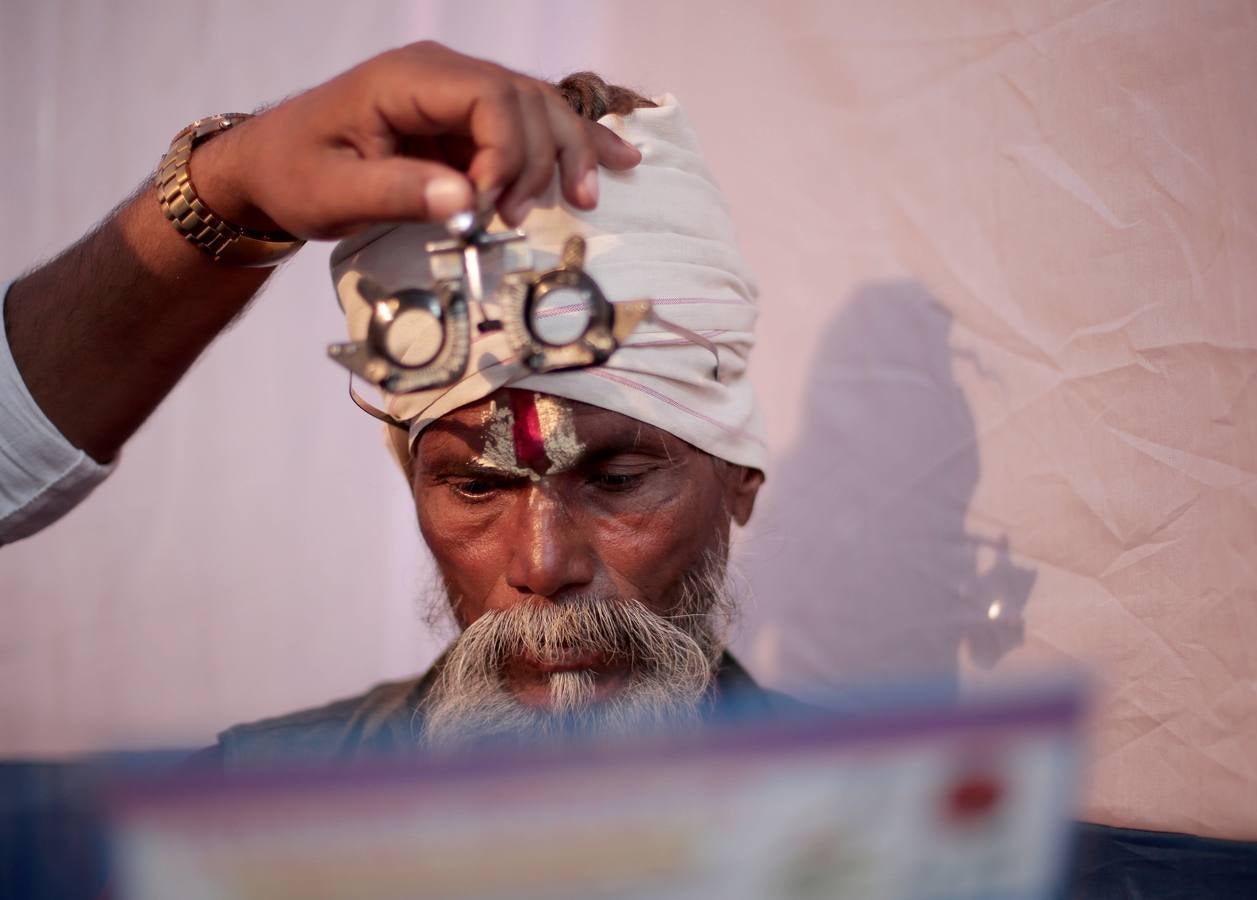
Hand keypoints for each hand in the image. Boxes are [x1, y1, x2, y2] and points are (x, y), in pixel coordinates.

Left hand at [196, 41, 643, 239]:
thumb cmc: (293, 175)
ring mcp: (458, 93)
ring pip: (540, 108)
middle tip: (519, 218)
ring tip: (585, 198)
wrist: (269, 165)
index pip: (490, 97)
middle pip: (526, 100)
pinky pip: (532, 123)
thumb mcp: (331, 192)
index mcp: (408, 79)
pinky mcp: (466, 120)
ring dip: (569, 153)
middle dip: (540, 161)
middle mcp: (442, 73)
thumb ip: (398, 193)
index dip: (507, 153)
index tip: (491, 209)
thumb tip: (468, 200)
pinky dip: (573, 143)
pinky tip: (618, 157)